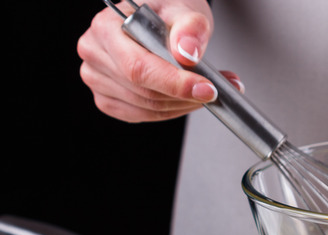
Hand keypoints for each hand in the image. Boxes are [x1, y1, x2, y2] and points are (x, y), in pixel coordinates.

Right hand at [77, 0, 241, 121]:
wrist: (160, 21)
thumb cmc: (167, 14)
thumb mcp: (185, 10)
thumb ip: (190, 29)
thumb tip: (187, 53)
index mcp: (106, 27)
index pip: (138, 67)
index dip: (175, 84)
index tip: (206, 89)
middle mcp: (95, 53)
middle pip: (144, 91)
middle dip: (186, 96)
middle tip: (216, 90)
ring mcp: (97, 78)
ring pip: (146, 108)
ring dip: (183, 105)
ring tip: (207, 90)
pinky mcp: (107, 98)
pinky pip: (142, 115)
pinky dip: (171, 111)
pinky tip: (187, 98)